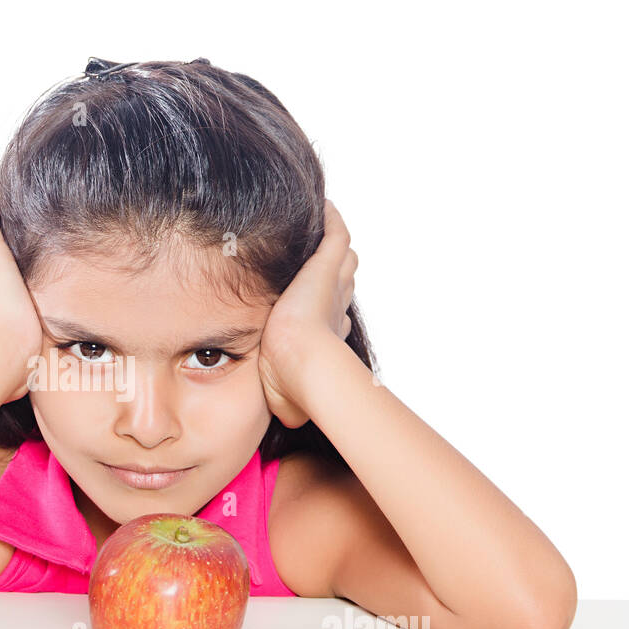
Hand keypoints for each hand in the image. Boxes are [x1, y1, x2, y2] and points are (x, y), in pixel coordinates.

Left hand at [258, 198, 357, 427]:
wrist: (300, 363)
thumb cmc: (294, 386)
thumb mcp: (288, 402)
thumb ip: (287, 404)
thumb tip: (290, 423)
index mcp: (328, 332)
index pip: (332, 310)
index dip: (324, 305)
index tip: (311, 301)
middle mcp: (335, 304)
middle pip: (340, 278)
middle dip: (330, 270)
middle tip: (315, 257)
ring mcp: (333, 283)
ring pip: (341, 255)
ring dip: (331, 242)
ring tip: (318, 223)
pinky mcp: (326, 265)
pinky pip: (334, 232)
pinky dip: (330, 218)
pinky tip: (320, 204)